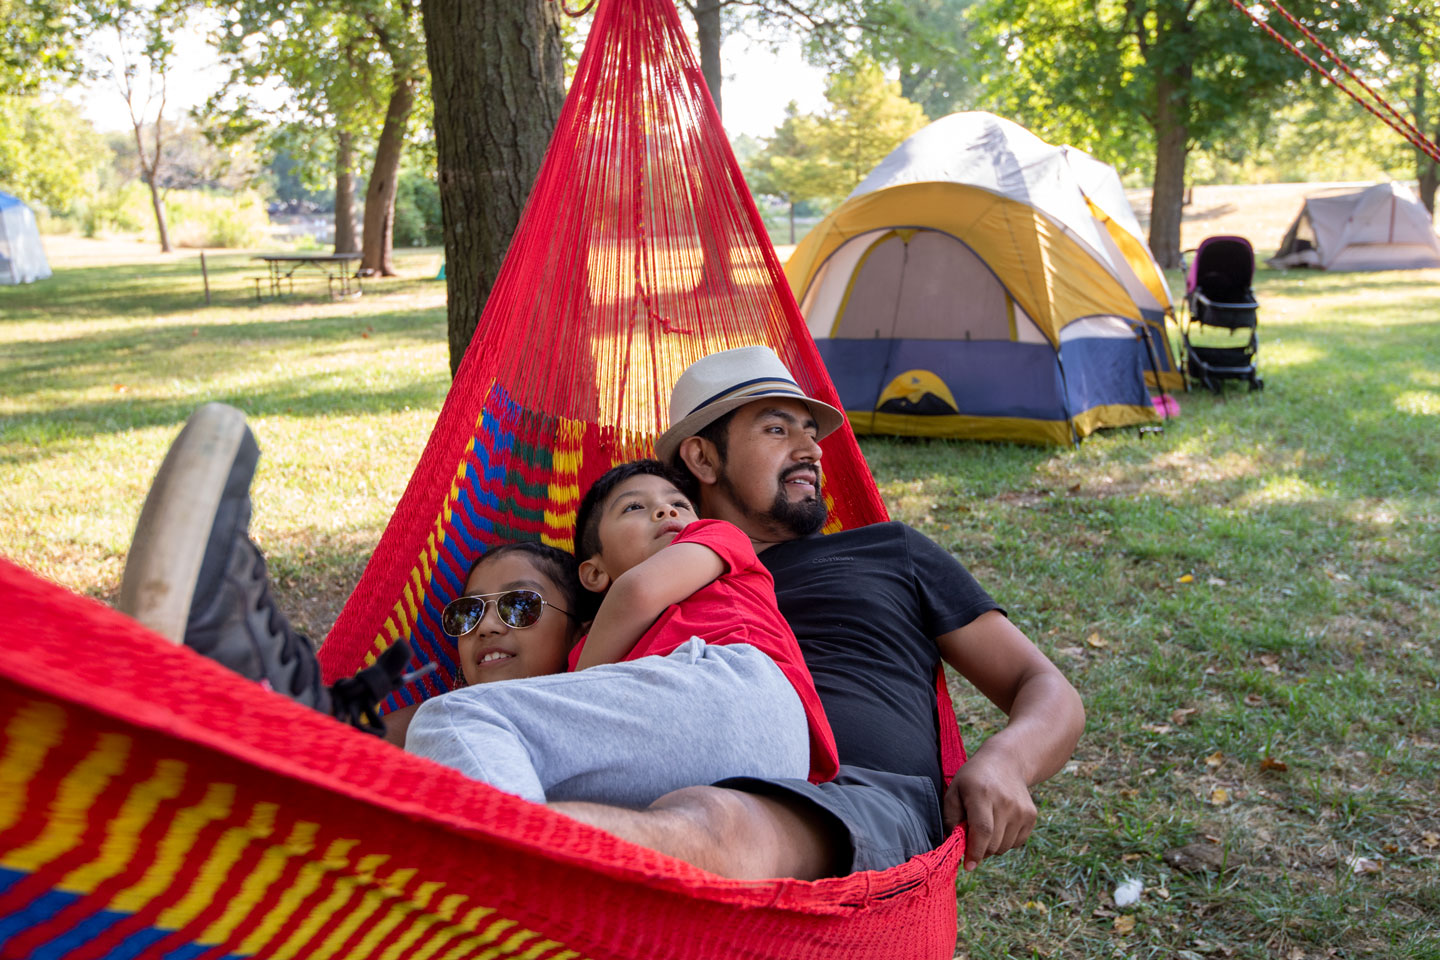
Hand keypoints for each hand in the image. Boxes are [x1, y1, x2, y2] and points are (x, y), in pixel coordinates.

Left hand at [943, 749, 1036, 871]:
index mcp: (982, 794)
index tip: (968, 866)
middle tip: (971, 838)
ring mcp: (1021, 809)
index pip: (983, 831)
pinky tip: (999, 824)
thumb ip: (950, 818)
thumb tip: (952, 845)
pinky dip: (1005, 841)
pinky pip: (1016, 843)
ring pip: (1004, 847)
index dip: (975, 852)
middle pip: (994, 843)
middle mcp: (1005, 802)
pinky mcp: (1031, 816)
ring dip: (992, 846)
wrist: (1006, 762)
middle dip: (980, 850)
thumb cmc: (973, 779)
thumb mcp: (954, 791)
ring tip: (986, 826)